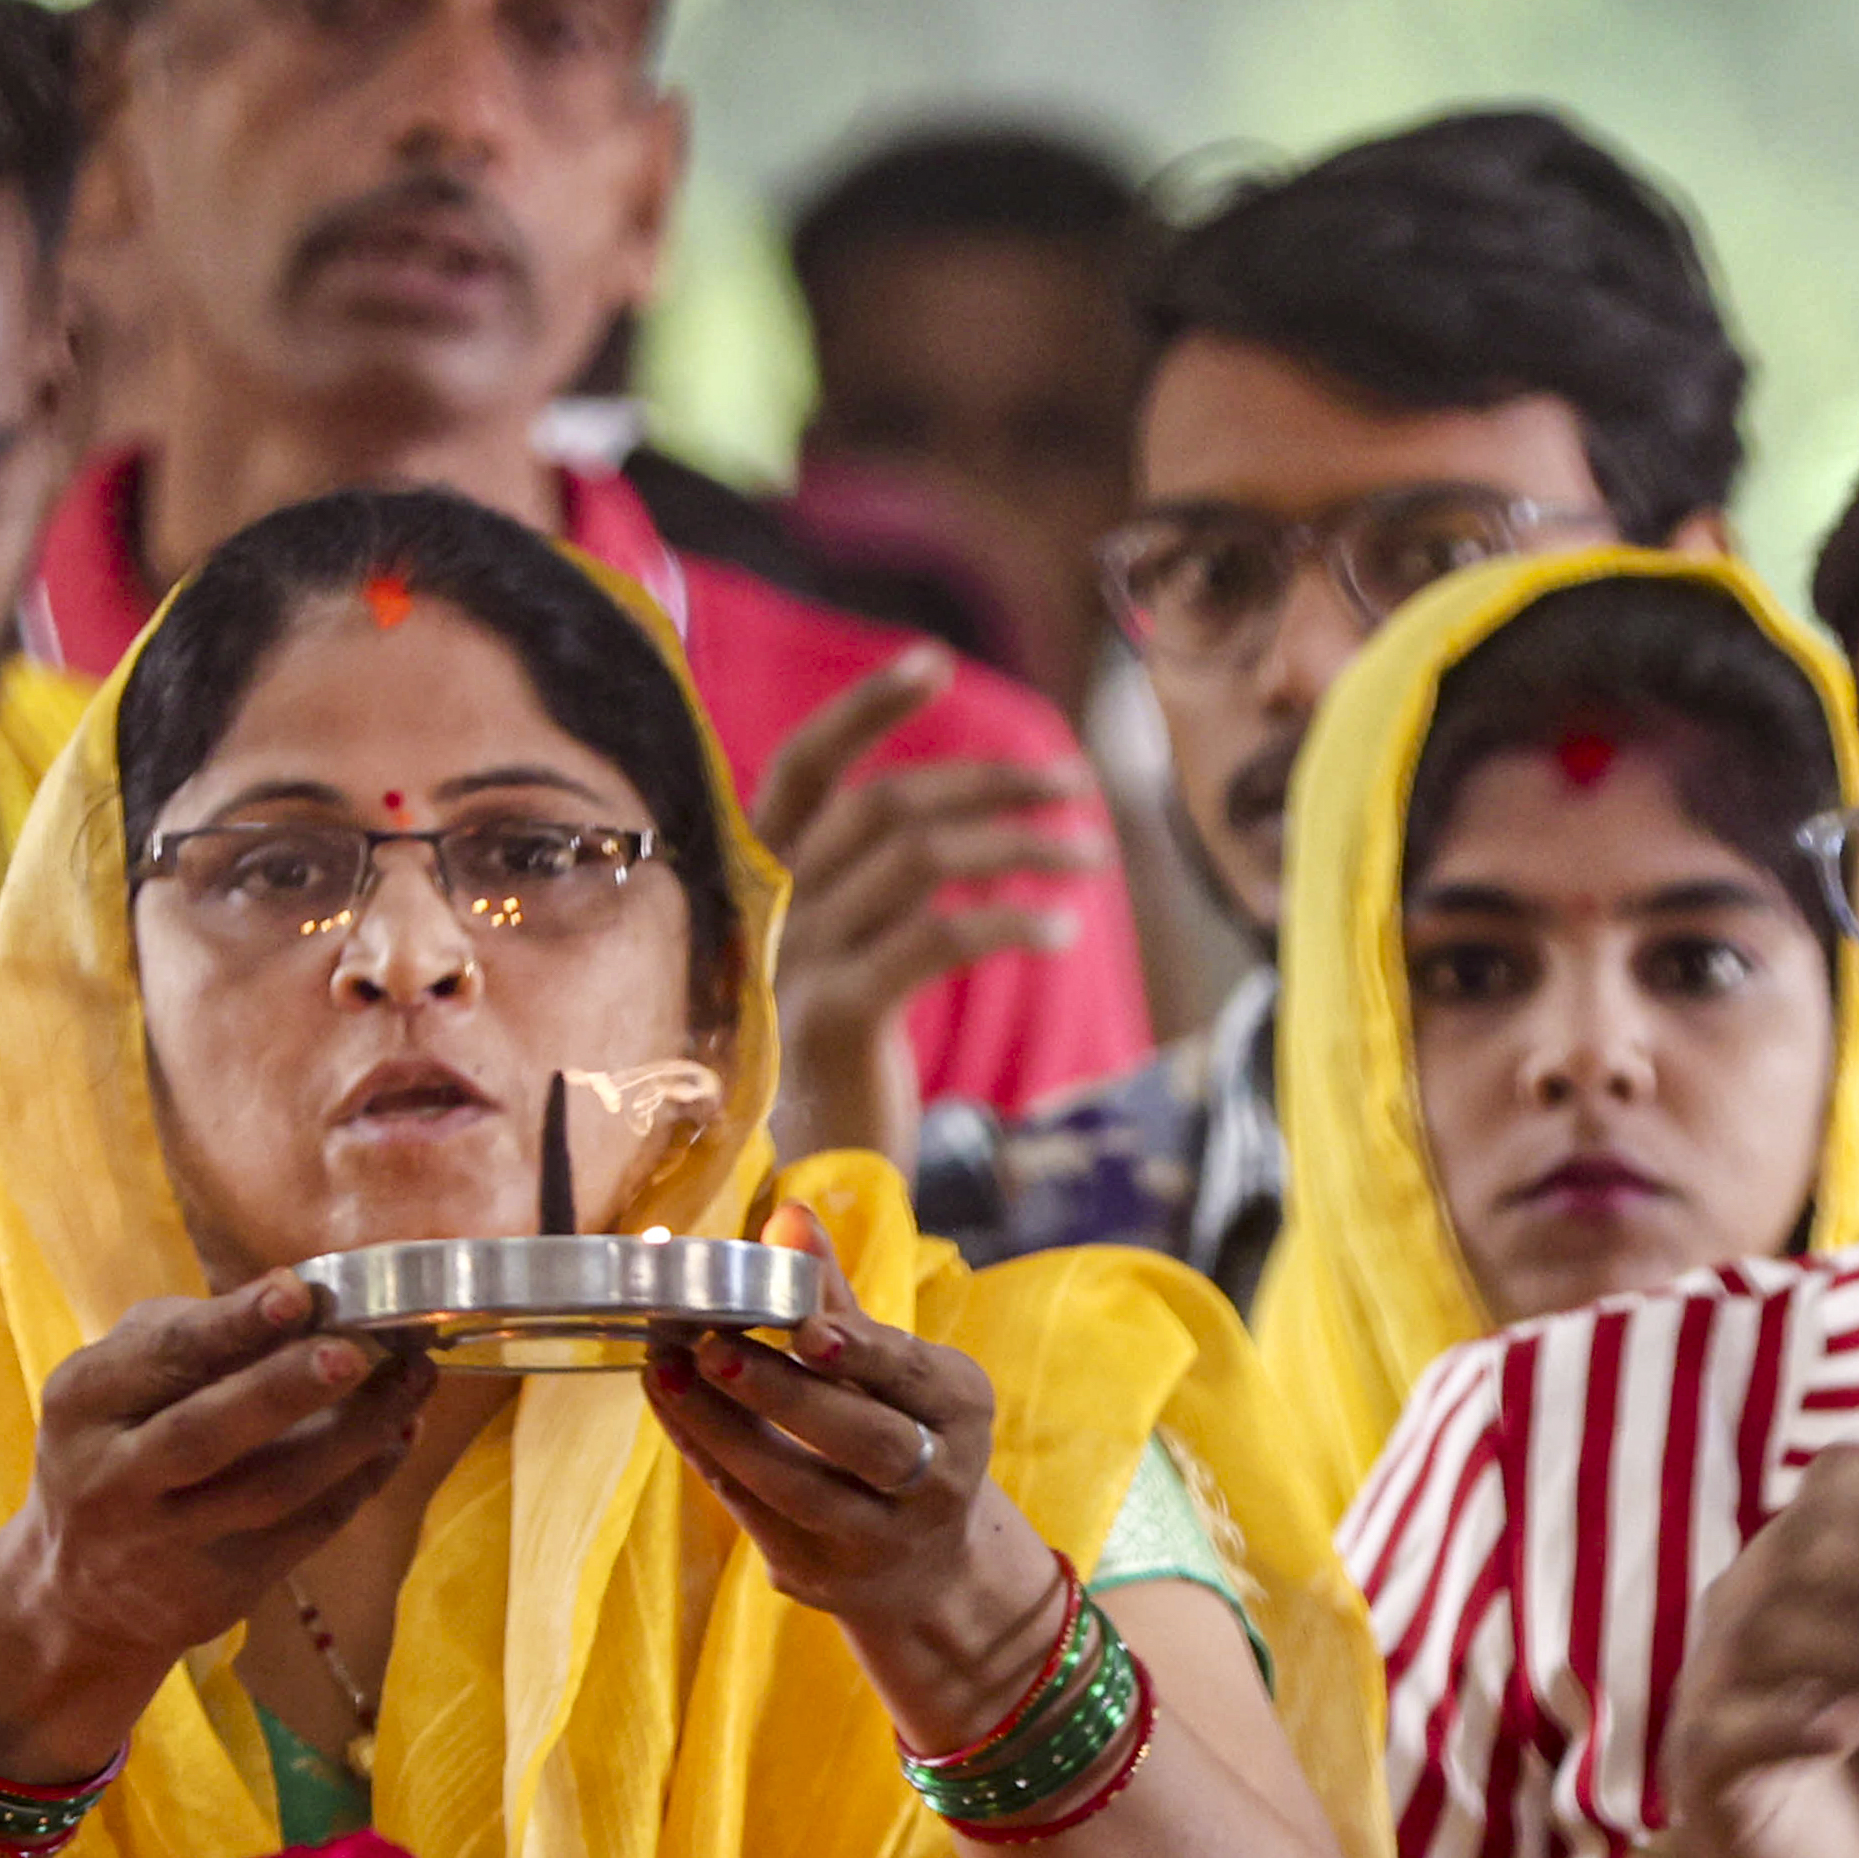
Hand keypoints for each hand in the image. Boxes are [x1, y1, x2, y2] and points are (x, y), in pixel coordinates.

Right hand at [0, 1278, 434, 1781]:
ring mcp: (166, 1541)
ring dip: (353, 1435)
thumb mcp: (117, 1384)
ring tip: (413, 1383)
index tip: (297, 1293)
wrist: (79, 1590)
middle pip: (207, 1432)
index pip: (162, 1357)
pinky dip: (360, 1481)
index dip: (232, 1324)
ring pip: (271, 1489)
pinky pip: (305, 1531)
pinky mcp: (219, 1590)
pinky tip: (398, 1438)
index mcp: (84, 1402)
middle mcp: (113, 1476)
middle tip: (356, 1352)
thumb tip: (301, 1298)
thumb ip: (192, 1335)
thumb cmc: (117, 1447)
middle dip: (286, 1388)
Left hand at [643, 1200, 1055, 1728]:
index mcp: (962, 1410)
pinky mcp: (817, 1573)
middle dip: (784, 1394)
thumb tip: (789, 1214)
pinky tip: (669, 1407)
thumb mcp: (889, 1367)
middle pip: (862, 1440)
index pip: (913, 1374)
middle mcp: (935, 1481)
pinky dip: (705, 1454)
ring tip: (664, 1371)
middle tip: (711, 1348)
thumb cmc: (899, 1431)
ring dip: (722, 1427)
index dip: (859, 1351)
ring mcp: (877, 1538)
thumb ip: (835, 1296)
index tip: (805, 1327)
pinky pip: (752, 1512)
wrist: (924, 1565)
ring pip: (798, 1487)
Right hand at [756, 644, 1101, 1172]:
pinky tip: (1063, 930)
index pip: (802, 769)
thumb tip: (954, 818)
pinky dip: (1010, 920)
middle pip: (886, 804)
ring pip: (920, 859)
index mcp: (764, 890)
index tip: (935, 660)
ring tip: (1094, 854)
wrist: (798, 1197)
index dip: (865, 709)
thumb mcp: (839, 969)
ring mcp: (795, 966)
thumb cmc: (836, 1077)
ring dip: (1022, 844)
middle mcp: (769, 915)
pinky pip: (935, 936)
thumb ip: (867, 894)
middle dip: (989, 780)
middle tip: (1074, 783)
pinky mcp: (837, 1020)